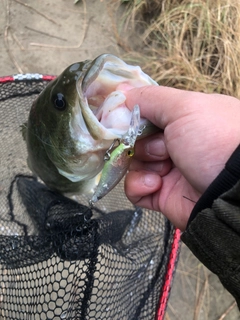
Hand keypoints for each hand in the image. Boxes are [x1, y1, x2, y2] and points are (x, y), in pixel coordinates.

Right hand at [124, 86, 239, 229]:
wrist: (232, 191)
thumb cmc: (213, 140)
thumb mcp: (184, 107)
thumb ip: (150, 98)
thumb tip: (122, 91)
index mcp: (185, 119)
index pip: (147, 114)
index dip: (131, 117)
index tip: (120, 118)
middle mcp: (176, 144)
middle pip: (137, 139)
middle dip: (140, 142)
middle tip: (159, 146)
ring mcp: (169, 170)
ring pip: (133, 164)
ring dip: (142, 164)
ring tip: (162, 168)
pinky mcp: (162, 195)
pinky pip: (136, 189)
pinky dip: (140, 185)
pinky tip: (156, 184)